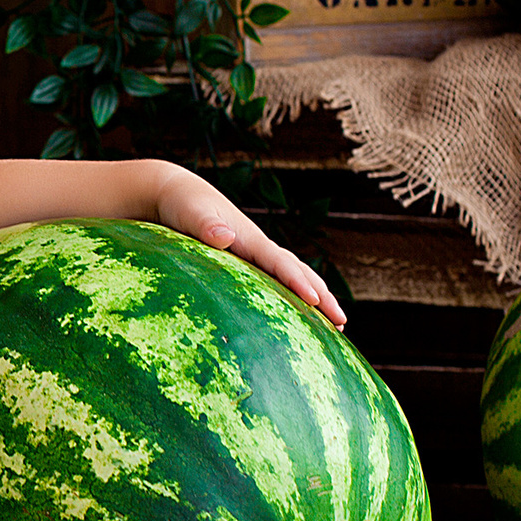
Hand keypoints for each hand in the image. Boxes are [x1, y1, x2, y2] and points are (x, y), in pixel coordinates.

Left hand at [150, 166, 346, 327]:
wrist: (178, 194)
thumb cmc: (183, 204)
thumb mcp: (191, 213)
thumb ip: (206, 225)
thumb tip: (224, 237)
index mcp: (250, 239)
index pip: (280, 263)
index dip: (297, 281)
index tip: (315, 300)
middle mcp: (259, 248)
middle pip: (299, 272)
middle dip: (322, 296)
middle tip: (342, 323)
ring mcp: (255, 257)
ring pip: (293, 278)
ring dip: (315, 299)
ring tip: (335, 326)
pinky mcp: (246, 264)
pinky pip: (276, 283)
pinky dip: (293, 299)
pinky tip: (298, 318)